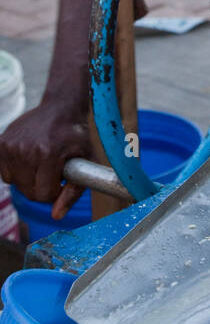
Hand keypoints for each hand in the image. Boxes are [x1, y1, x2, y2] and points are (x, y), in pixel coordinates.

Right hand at [0, 99, 91, 219]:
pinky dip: (16, 171)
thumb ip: (74, 191)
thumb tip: (56, 216)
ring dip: (28, 180)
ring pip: (15, 183)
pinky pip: (5, 172)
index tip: (62, 182)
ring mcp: (11, 145)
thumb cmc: (76, 136)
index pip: (44, 195)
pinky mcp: (1, 143)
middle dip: (42, 188)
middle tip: (53, 173)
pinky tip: (29, 158)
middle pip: (29, 192)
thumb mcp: (86, 161)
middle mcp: (26, 150)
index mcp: (48, 154)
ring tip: (42, 164)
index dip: (55, 193)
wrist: (60, 107)